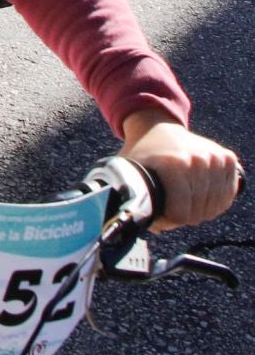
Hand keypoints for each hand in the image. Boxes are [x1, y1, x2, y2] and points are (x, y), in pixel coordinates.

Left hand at [121, 114, 244, 228]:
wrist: (155, 126)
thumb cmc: (142, 154)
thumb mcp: (128, 172)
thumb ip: (130, 200)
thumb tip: (141, 228)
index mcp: (174, 164)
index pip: (181, 215)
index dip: (168, 219)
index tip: (158, 209)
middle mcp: (197, 159)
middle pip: (198, 213)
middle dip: (183, 215)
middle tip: (170, 203)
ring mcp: (214, 158)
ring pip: (214, 207)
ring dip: (200, 209)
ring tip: (183, 198)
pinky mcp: (226, 158)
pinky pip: (226, 195)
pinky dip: (215, 200)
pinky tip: (200, 192)